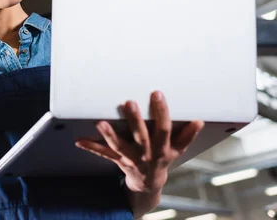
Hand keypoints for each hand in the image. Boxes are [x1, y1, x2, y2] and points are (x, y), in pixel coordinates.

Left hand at [75, 91, 203, 193]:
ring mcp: (130, 158)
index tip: (157, 93)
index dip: (162, 111)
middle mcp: (146, 153)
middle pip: (140, 136)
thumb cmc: (163, 160)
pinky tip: (79, 141)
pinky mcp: (117, 160)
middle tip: (129, 102)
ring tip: (100, 123)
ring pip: (119, 146)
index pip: (164, 128)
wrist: (149, 184)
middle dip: (134, 120)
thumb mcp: (178, 149)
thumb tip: (199, 121)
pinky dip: (91, 147)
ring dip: (109, 134)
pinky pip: (103, 154)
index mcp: (162, 148)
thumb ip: (187, 135)